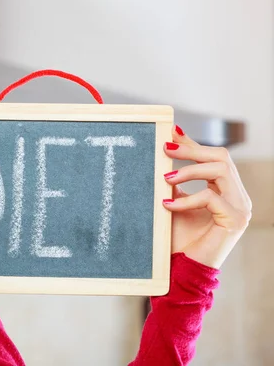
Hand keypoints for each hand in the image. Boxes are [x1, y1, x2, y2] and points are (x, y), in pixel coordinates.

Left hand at [162, 126, 251, 268]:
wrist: (185, 270)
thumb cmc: (179, 239)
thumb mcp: (175, 203)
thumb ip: (174, 182)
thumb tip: (163, 153)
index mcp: (226, 190)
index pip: (213, 158)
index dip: (192, 144)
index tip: (170, 133)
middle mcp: (238, 196)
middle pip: (222, 157)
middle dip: (192, 150)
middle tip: (164, 149)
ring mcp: (241, 207)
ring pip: (220, 170)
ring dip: (190, 170)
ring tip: (166, 179)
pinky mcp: (235, 219)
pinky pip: (211, 198)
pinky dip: (186, 199)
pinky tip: (167, 205)